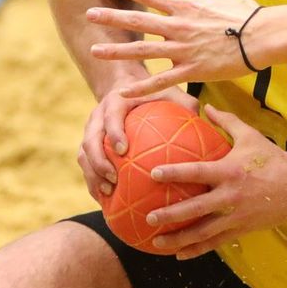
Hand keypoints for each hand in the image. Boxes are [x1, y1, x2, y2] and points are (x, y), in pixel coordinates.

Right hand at [77, 85, 198, 202]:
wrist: (124, 87)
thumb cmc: (153, 94)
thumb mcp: (169, 92)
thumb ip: (184, 103)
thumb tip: (203, 119)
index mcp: (116, 102)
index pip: (110, 117)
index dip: (114, 133)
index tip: (123, 150)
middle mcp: (98, 116)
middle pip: (90, 140)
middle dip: (98, 161)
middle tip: (114, 178)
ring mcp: (91, 132)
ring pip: (83, 155)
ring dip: (93, 175)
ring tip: (108, 193)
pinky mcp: (89, 145)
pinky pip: (86, 166)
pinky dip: (93, 182)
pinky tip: (106, 200)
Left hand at [87, 0, 261, 97]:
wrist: (264, 37)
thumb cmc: (247, 12)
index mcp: (186, 6)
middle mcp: (179, 26)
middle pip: (138, 20)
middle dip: (111, 17)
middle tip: (89, 14)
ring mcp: (183, 49)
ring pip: (143, 50)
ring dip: (117, 50)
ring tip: (95, 50)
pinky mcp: (192, 70)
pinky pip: (162, 80)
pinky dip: (142, 87)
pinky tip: (123, 92)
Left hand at [141, 105, 286, 259]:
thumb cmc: (273, 159)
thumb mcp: (251, 136)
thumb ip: (226, 122)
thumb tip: (205, 106)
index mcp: (230, 171)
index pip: (197, 172)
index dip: (175, 173)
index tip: (153, 173)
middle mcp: (230, 196)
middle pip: (195, 209)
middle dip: (170, 215)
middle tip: (148, 217)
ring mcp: (235, 216)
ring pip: (202, 232)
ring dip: (178, 239)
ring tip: (156, 241)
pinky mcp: (240, 229)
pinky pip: (214, 243)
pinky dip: (196, 250)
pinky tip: (179, 254)